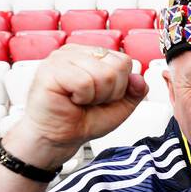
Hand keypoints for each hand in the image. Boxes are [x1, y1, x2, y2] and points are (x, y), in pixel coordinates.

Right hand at [14, 44, 148, 166]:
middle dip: (110, 92)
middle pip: (118, 66)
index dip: (120, 87)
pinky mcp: (50, 69)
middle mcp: (77, 52)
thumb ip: (134, 92)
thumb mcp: (118, 108)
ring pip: (103, 74)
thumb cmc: (80, 121)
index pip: (124, 61)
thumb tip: (140, 78)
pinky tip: (70, 99)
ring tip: (79, 100)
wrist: (56, 139)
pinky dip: (82, 97)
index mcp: (92, 55)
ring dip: (95, 96)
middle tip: (90, 101)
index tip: (102, 98)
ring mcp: (62, 58)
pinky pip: (85, 82)